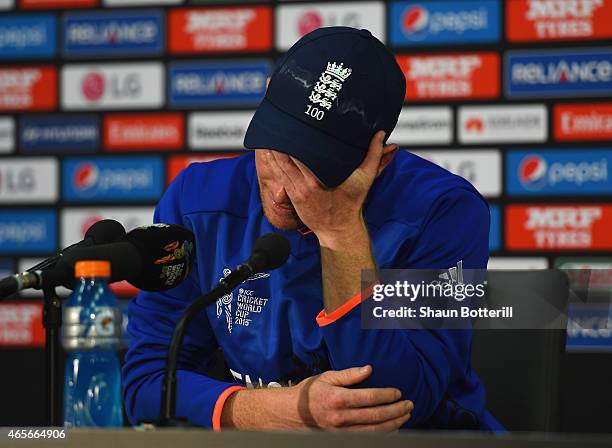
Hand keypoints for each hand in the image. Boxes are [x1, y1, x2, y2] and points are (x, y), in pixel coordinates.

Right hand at [222, 365, 413, 430]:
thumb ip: (349, 374)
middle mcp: (341, 418)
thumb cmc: (308, 392)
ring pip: (374, 432)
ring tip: (405, 417)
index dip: (388, 395)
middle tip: (410, 405)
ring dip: (393, 424)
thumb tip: (369, 369)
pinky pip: (366, 439)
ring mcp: (341, 432)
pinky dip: (382, 435)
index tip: (398, 392)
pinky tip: (391, 429)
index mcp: (338, 399)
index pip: (370, 397)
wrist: (290, 414)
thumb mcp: (326, 377)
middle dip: (396, 411)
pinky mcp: (340, 439)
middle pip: (376, 416)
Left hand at [267, 131, 397, 247]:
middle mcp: (304, 185)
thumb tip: (381, 136)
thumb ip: (374, 156)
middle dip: (279, 143)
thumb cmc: (351, 204)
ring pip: (278, 168)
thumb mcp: (365, 179)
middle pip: (285, 159)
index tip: (290, 125)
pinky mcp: (292, 196)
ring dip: (272, 152)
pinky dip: (273, 165)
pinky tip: (268, 153)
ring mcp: (296, 192)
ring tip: (266, 135)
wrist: (339, 229)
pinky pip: (279, 177)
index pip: (299, 156)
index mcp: (317, 180)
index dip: (291, 141)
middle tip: (275, 125)